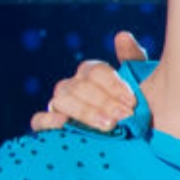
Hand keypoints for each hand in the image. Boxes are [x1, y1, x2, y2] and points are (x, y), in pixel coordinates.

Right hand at [29, 29, 145, 134]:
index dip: (113, 84)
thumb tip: (122, 35)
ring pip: (61, 100)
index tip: (132, 100)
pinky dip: (48, 120)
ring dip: (85, 111)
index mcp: (92, 75)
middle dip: (103, 101)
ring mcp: (59, 108)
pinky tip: (64, 124)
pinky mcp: (49, 129)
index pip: (95, 71)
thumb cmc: (136, 111)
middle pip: (79, 86)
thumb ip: (133, 59)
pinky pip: (38, 120)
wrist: (134, 144)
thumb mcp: (141, 85)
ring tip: (108, 125)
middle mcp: (73, 88)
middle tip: (124, 115)